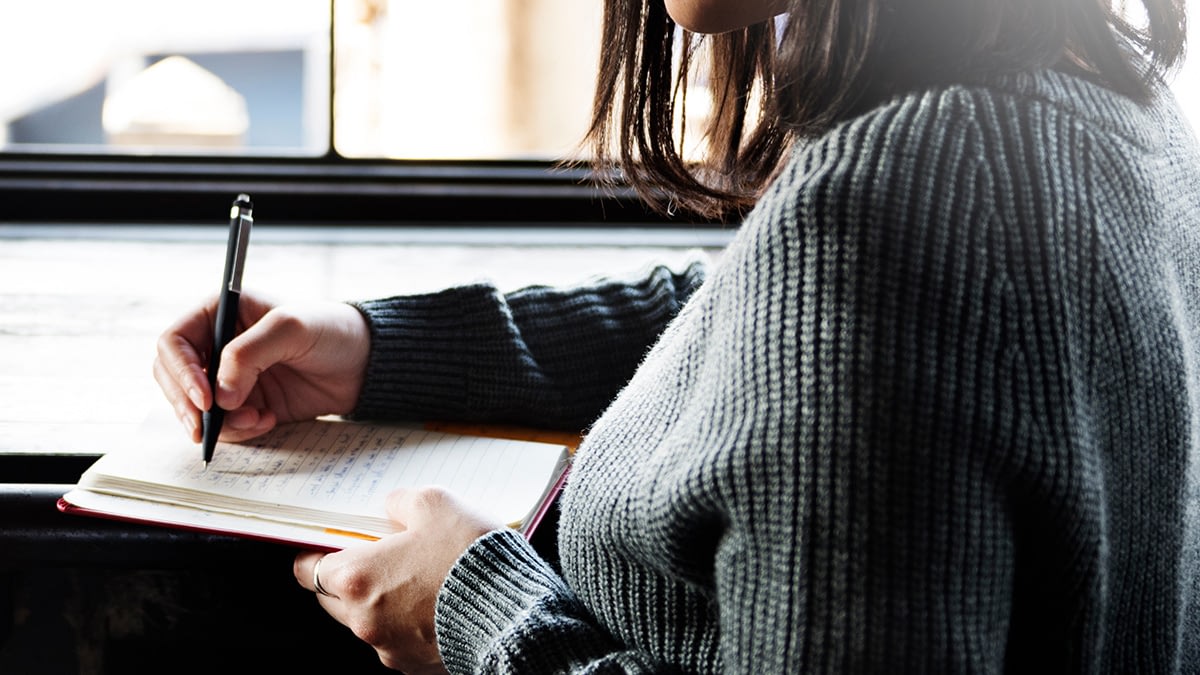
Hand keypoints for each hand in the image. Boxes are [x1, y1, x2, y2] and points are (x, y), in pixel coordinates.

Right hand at [153, 291, 369, 442]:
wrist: (364, 363)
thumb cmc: (330, 330)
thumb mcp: (290, 328)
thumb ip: (249, 355)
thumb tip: (218, 396)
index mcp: (219, 313)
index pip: (174, 342)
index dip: (181, 371)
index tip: (204, 398)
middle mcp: (217, 345)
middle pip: (173, 379)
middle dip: (188, 405)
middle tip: (207, 427)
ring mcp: (229, 378)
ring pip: (194, 408)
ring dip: (219, 422)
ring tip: (256, 419)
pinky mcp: (245, 404)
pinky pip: (224, 425)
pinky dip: (239, 430)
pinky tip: (268, 420)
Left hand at [294, 487, 500, 672]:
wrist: (515, 612)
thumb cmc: (470, 558)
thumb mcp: (436, 503)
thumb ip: (402, 502)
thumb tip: (393, 506)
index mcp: (356, 577)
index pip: (307, 568)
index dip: (319, 552)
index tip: (335, 543)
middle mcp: (363, 619)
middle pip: (332, 599)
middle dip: (350, 578)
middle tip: (382, 557)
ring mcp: (388, 647)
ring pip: (366, 621)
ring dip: (382, 601)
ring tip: (419, 578)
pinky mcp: (414, 665)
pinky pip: (398, 640)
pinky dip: (408, 623)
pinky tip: (436, 603)